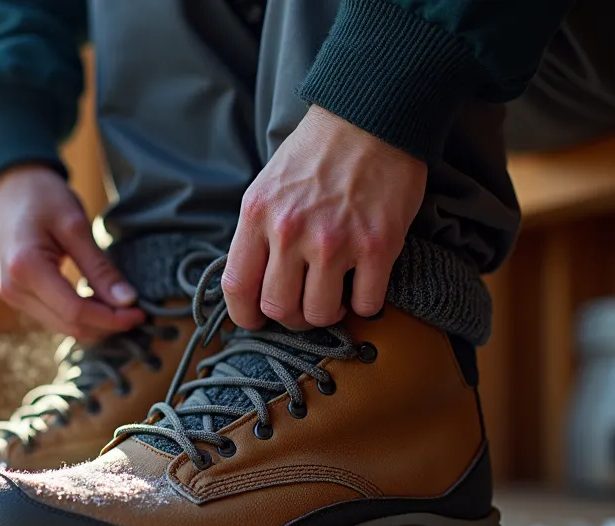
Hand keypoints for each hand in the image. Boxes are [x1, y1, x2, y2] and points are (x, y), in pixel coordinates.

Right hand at [0, 164, 144, 340]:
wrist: (7, 188)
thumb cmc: (41, 196)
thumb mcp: (75, 225)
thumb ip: (100, 267)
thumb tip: (127, 301)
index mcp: (26, 267)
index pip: (75, 311)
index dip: (111, 318)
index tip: (140, 312)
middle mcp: (14, 289)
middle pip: (68, 325)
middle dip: (105, 324)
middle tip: (136, 311)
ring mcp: (12, 295)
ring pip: (61, 326)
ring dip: (94, 323)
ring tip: (120, 307)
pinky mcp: (16, 295)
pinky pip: (52, 316)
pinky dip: (78, 315)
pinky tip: (98, 301)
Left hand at [222, 105, 425, 330]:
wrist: (371, 117)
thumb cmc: (318, 152)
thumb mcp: (268, 186)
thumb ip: (258, 231)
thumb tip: (255, 282)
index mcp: (257, 215)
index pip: (237, 287)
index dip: (246, 315)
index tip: (258, 319)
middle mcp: (290, 231)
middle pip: (279, 308)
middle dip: (291, 317)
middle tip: (304, 305)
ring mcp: (335, 240)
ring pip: (320, 313)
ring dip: (328, 313)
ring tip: (335, 295)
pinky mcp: (377, 245)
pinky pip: (366, 304)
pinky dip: (365, 304)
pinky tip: (364, 285)